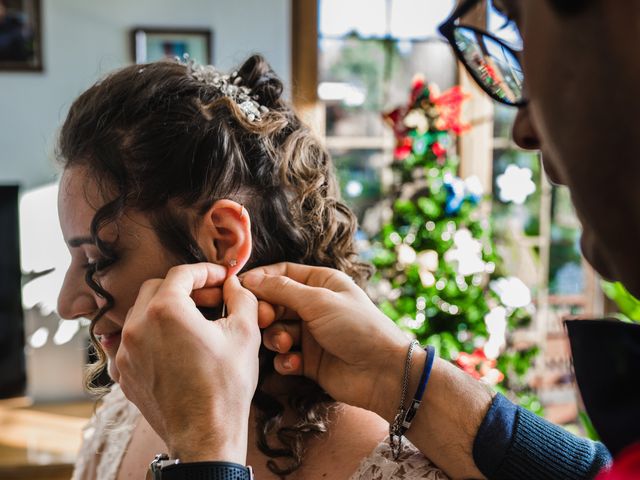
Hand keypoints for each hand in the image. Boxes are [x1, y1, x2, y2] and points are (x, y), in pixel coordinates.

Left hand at [115, 263, 259, 463]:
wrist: (205, 434)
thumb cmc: (225, 386)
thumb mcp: (245, 333)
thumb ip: (242, 298)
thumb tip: (234, 285)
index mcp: (165, 311)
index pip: (181, 273)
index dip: (205, 271)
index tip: (220, 278)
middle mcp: (137, 326)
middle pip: (156, 288)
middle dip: (184, 287)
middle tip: (210, 299)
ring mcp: (126, 351)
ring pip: (142, 312)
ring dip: (166, 309)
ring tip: (194, 322)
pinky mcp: (124, 372)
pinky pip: (135, 340)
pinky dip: (154, 334)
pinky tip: (178, 345)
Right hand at [240, 262, 411, 420]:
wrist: (383, 373)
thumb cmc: (358, 328)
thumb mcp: (319, 301)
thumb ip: (282, 290)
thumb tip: (250, 279)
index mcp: (321, 282)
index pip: (282, 274)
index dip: (261, 280)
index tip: (240, 289)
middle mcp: (314, 306)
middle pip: (275, 303)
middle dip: (266, 313)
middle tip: (264, 321)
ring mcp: (311, 334)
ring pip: (276, 331)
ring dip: (276, 338)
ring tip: (287, 345)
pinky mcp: (309, 360)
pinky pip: (284, 356)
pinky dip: (285, 360)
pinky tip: (295, 363)